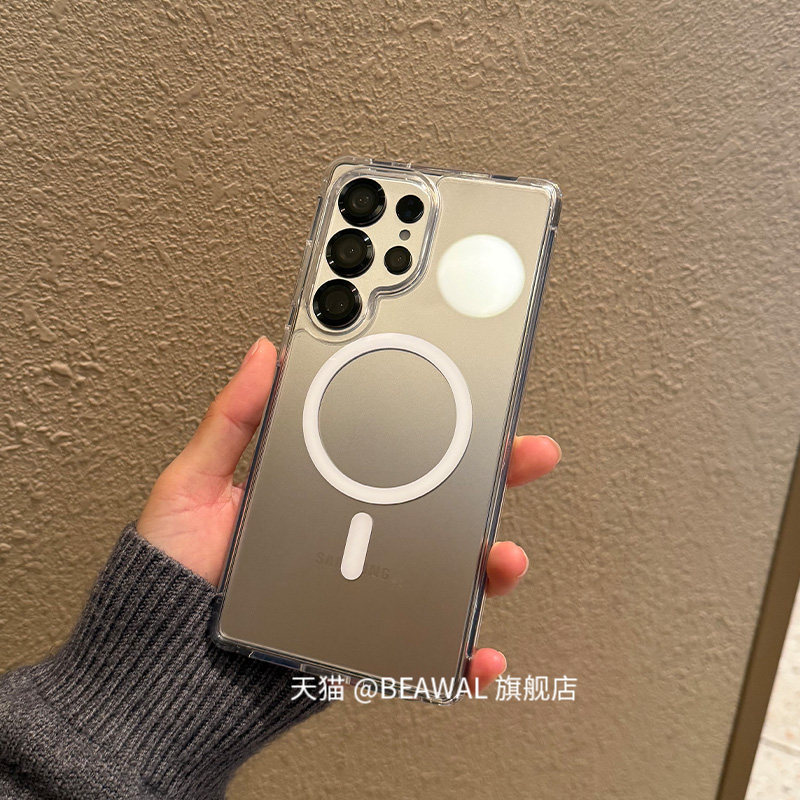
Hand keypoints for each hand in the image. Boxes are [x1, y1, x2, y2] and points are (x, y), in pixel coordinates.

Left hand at [138, 337, 560, 689]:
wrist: (165, 673)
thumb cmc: (172, 579)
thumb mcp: (193, 485)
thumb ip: (232, 421)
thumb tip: (264, 354)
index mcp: (320, 492)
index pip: (389, 448)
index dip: (436, 419)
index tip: (475, 388)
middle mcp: (351, 536)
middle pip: (435, 503)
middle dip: (491, 475)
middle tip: (525, 451)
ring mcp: (365, 589)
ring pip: (445, 573)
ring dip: (489, 563)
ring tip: (501, 555)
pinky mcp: (366, 642)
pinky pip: (426, 650)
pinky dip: (461, 656)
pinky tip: (477, 653)